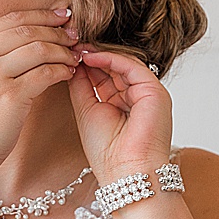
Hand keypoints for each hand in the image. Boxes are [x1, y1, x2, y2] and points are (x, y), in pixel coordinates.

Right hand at [0, 9, 81, 177]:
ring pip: (40, 49)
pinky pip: (46, 73)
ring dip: (63, 52)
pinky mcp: (10, 96)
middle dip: (57, 32)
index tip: (63, 16)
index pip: (13, 18)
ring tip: (74, 58)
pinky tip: (67, 74)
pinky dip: (62, 71)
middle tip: (74, 37)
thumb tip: (33, 32)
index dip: (43, 15)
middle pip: (29, 31)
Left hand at [68, 48, 174, 179]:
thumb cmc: (107, 152)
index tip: (64, 56)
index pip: (104, 77)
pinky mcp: (154, 90)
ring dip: (98, 54)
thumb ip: (81, 87)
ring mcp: (147, 92)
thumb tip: (72, 64)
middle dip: (90, 57)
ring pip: (122, 64)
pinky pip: (131, 67)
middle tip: (68, 46)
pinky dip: (111, 59)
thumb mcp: (86, 112)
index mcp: (122, 104)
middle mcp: (136, 96)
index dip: (85, 66)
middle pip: (113, 68)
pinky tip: (90, 57)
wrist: (126, 172)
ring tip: (76, 49)